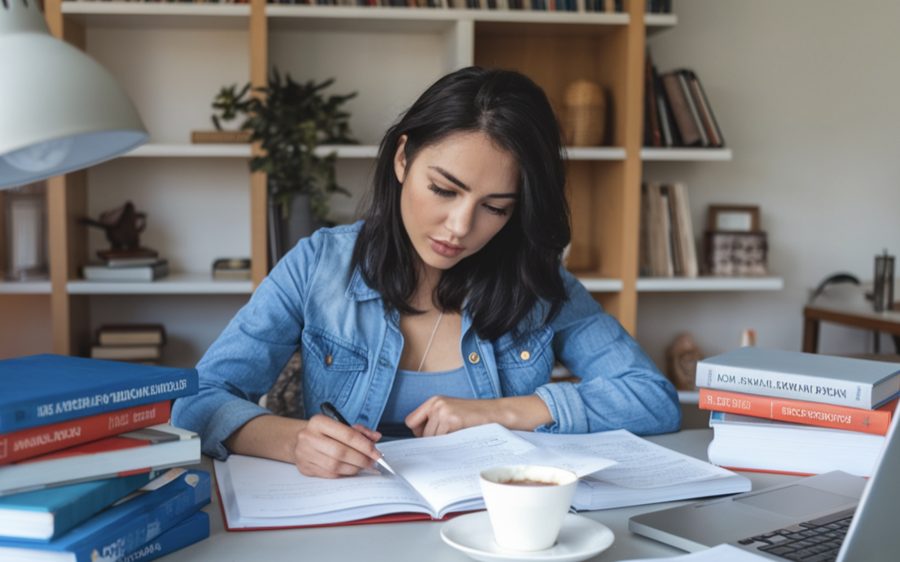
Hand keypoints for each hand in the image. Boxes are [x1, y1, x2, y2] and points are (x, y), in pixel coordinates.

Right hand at [292, 414, 383, 477]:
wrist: (300, 440)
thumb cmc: (325, 432)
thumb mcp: (340, 425)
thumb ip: (360, 431)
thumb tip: (376, 437)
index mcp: (318, 422)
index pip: (347, 435)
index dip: (365, 446)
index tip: (377, 453)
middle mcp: (308, 437)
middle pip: (341, 452)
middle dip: (361, 459)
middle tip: (372, 462)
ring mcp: (304, 453)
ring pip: (335, 466)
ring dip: (354, 468)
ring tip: (363, 466)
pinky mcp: (304, 467)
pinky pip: (329, 474)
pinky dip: (344, 473)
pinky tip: (351, 470)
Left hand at [405, 395, 553, 436]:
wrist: (497, 413)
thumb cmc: (475, 416)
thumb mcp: (451, 412)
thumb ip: (434, 421)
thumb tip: (420, 440)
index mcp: (434, 400)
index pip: (410, 422)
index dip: (419, 432)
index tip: (431, 437)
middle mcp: (436, 404)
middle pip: (420, 434)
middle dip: (433, 440)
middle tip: (450, 437)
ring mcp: (443, 411)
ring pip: (431, 439)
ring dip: (443, 443)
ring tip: (458, 436)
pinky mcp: (452, 420)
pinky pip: (441, 441)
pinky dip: (450, 444)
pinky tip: (461, 437)